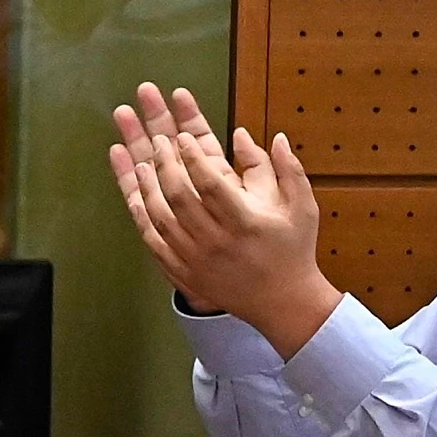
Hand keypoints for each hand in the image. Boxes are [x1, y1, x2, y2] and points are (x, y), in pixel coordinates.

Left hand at [109, 84, 337, 349]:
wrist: (282, 302)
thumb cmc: (293, 248)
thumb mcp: (301, 205)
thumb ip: (285, 168)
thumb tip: (261, 134)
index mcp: (245, 222)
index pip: (211, 185)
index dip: (193, 158)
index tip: (182, 136)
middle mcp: (216, 241)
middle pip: (180, 198)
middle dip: (166, 165)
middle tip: (159, 140)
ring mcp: (195, 258)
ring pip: (161, 218)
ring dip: (148, 187)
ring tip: (141, 162)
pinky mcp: (182, 271)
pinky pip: (153, 241)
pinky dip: (141, 216)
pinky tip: (135, 196)